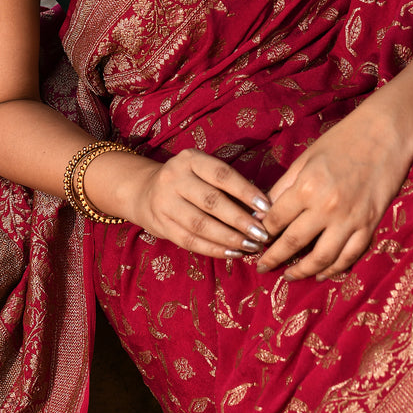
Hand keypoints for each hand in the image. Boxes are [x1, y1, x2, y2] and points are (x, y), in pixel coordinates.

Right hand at [88, 148, 272, 260]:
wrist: (145, 190)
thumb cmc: (190, 181)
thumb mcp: (205, 172)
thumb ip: (231, 187)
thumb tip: (264, 210)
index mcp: (190, 159)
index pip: (222, 174)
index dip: (246, 191)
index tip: (267, 208)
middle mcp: (174, 177)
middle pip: (211, 202)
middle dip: (240, 220)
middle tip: (262, 235)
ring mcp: (164, 202)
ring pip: (200, 225)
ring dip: (229, 238)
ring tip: (251, 247)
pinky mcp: (160, 225)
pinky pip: (190, 241)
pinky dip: (214, 249)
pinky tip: (233, 253)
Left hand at [256, 101, 412, 280]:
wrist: (385, 133)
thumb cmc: (342, 140)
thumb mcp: (306, 158)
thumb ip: (284, 186)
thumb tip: (263, 211)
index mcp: (306, 187)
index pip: (275, 220)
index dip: (261, 234)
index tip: (253, 240)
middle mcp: (326, 207)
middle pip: (293, 243)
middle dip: (274, 258)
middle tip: (262, 267)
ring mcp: (350, 219)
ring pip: (322, 258)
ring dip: (302, 272)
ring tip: (289, 276)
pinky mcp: (369, 225)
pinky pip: (349, 256)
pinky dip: (334, 269)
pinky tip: (321, 274)